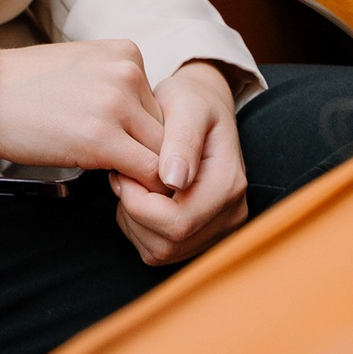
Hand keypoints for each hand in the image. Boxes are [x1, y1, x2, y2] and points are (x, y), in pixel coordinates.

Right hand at [0, 36, 164, 182]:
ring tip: (113, 173)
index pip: (162, 104)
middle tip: (120, 164)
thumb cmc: (24, 87)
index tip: (121, 143)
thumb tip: (149, 129)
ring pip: (164, 154)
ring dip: (145, 171)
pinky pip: (149, 173)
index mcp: (126, 52)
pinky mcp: (103, 139)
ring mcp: (116, 104)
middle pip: (167, 129)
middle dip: (148, 152)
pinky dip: (140, 186)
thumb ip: (119, 89)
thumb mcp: (83, 68)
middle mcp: (128, 72)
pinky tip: (113, 182)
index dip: (144, 131)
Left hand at [109, 61, 247, 267]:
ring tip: (131, 181)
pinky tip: (138, 196)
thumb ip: (182, 140)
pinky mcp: (201, 236)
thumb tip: (175, 180)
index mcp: (229, 185)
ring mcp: (218, 230)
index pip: (177, 221)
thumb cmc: (191, 102)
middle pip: (168, 243)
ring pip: (161, 251)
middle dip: (133, 211)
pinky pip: (159, 251)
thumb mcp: (187, 105)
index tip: (123, 169)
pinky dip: (139, 228)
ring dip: (133, 221)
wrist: (202, 109)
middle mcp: (231, 214)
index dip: (139, 202)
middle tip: (122, 174)